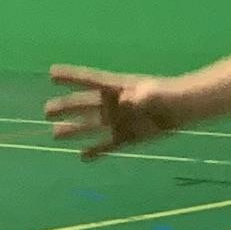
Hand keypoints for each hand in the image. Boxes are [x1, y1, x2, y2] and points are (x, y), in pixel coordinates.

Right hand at [47, 64, 178, 155]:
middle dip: (66, 107)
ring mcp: (119, 121)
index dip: (70, 76)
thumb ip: (140, 97)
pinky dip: (96, 151)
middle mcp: (113, 103)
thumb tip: (124, 102)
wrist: (183, 109)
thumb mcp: (154, 93)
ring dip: (74, 130)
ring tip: (55, 134)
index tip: (51, 73)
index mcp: (117, 87)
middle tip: (47, 111)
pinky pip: (107, 145)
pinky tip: (82, 157)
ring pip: (91, 126)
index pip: (89, 80)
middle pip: (84, 104)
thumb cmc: (168, 95)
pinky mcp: (127, 137)